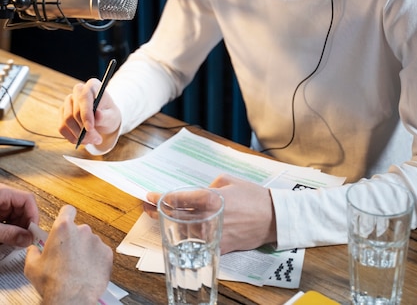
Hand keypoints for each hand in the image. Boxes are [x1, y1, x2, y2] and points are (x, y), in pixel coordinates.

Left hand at [0, 184, 38, 246]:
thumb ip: (9, 233)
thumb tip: (26, 239)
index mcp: (4, 193)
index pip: (28, 199)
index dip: (34, 216)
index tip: (33, 232)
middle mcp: (3, 197)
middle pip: (24, 209)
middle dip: (26, 225)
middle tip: (25, 240)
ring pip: (16, 216)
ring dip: (18, 230)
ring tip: (15, 242)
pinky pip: (7, 221)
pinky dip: (9, 230)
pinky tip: (6, 239)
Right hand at [24, 205, 112, 304]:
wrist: (71, 298)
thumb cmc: (53, 282)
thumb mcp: (32, 266)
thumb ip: (33, 252)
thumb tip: (33, 249)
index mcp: (63, 229)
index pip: (68, 210)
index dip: (66, 216)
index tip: (65, 223)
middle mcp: (82, 231)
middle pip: (79, 230)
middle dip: (74, 241)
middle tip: (67, 257)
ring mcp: (96, 241)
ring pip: (90, 242)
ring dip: (85, 251)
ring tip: (77, 268)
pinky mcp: (107, 253)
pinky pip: (100, 253)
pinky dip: (96, 260)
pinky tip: (87, 272)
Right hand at [59, 78, 120, 146]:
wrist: (104, 118)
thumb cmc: (109, 114)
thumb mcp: (112, 116)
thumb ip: (106, 116)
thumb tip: (98, 115)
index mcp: (92, 86)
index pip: (84, 97)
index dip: (86, 113)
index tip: (90, 128)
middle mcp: (78, 91)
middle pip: (74, 112)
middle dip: (84, 130)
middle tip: (97, 139)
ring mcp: (68, 101)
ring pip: (66, 121)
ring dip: (79, 136)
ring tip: (92, 140)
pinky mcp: (62, 113)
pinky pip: (62, 128)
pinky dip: (72, 137)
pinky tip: (83, 140)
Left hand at [144, 175, 276, 254]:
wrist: (273, 218)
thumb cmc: (253, 195)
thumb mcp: (228, 181)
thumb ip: (208, 186)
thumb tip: (197, 195)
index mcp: (209, 198)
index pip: (177, 199)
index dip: (160, 197)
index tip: (149, 195)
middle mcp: (208, 218)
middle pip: (175, 216)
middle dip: (157, 210)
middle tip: (145, 206)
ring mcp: (212, 234)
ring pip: (183, 231)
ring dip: (168, 224)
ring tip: (155, 217)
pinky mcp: (219, 246)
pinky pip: (197, 241)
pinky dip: (185, 236)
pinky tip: (176, 232)